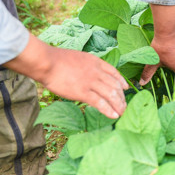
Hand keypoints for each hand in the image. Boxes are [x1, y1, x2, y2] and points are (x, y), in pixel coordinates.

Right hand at [5, 34, 128, 118]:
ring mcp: (91, 82)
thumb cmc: (57, 60)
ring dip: (118, 105)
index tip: (126, 88)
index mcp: (96, 62)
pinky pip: (100, 103)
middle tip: (124, 106)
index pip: (114, 72)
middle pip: (115, 86)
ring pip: (111, 95)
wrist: (48, 62)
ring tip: (121, 113)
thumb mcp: (79, 58)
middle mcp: (97, 72)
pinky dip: (108, 110)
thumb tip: (89, 75)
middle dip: (121, 97)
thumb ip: (87, 66)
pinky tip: (113, 115)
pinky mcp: (83, 92)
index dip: (121, 81)